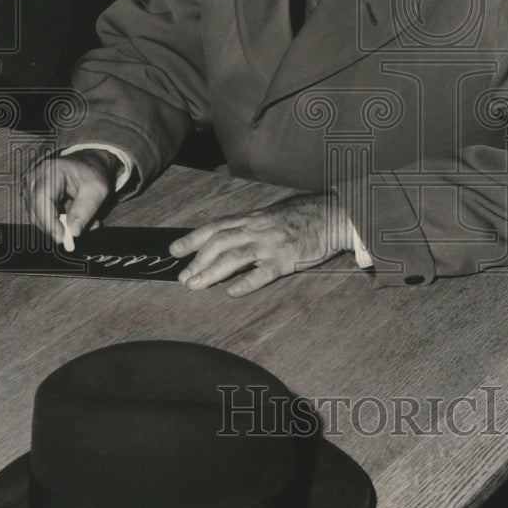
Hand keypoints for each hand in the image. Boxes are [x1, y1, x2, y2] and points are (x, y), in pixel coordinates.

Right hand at [23, 150, 120, 243]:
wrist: (86, 165)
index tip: (61, 237)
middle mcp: (35, 178)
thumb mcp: (97, 190)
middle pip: (35, 211)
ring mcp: (30, 187)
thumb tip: (74, 232)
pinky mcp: (31, 197)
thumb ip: (86, 210)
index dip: (49, 221)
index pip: (42, 199)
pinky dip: (54, 223)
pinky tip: (71, 220)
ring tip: (78, 223)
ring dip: (56, 226)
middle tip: (72, 238)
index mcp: (52, 171)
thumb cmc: (92, 175)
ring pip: (36, 217)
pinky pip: (39, 216)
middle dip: (53, 228)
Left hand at [169, 193, 351, 296]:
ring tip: (196, 286)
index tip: (174, 250)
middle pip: (219, 242)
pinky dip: (245, 283)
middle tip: (182, 277)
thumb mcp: (272, 215)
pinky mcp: (286, 259)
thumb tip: (228, 238)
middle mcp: (257, 229)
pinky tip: (231, 292)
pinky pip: (262, 273)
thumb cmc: (302, 216)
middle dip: (197, 260)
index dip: (193, 238)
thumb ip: (251, 225)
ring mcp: (271, 244)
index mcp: (253, 218)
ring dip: (211, 272)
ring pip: (234, 257)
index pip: (216, 227)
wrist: (333, 215)